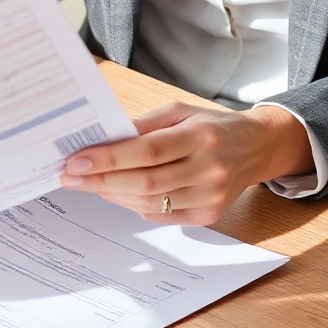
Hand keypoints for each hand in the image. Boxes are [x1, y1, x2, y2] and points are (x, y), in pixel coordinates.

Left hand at [58, 100, 312, 227]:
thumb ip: (144, 126)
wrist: (257, 148)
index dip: (109, 158)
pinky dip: (134, 205)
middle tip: (70, 176)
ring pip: (149, 203)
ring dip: (113, 194)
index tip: (76, 160)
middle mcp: (209, 169)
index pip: (147, 151)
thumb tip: (103, 139)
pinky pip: (161, 215)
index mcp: (201, 136)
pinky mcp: (209, 216)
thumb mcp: (181, 112)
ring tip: (89, 183)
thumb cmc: (214, 126)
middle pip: (144, 182)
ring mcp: (210, 197)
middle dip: (100, 181)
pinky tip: (118, 193)